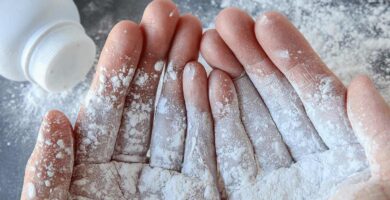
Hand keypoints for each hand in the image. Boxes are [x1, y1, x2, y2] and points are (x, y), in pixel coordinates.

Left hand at [21, 0, 218, 198]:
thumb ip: (50, 171)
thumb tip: (52, 118)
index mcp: (93, 168)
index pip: (106, 110)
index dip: (118, 68)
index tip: (128, 31)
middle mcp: (131, 165)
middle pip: (145, 103)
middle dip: (157, 56)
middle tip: (167, 15)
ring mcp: (166, 176)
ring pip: (177, 116)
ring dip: (185, 71)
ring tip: (192, 31)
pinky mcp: (196, 190)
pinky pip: (204, 147)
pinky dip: (209, 111)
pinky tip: (207, 76)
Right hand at [201, 8, 388, 198]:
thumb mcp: (384, 183)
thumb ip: (378, 133)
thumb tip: (358, 84)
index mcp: (338, 154)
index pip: (312, 95)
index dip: (290, 57)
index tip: (267, 22)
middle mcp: (299, 158)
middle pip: (272, 97)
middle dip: (250, 55)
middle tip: (227, 20)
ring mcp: (265, 173)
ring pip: (243, 114)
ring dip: (225, 74)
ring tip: (209, 40)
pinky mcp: (235, 190)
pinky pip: (220, 147)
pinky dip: (209, 113)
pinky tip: (201, 79)